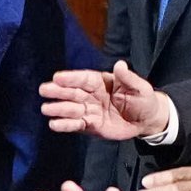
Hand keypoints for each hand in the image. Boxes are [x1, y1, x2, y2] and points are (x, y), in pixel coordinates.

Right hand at [40, 61, 170, 140]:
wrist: (146, 120)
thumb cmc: (143, 99)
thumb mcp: (140, 87)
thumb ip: (128, 78)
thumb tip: (120, 64)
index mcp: (101, 82)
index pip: (83, 79)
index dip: (71, 78)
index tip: (58, 77)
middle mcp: (91, 95)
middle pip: (72, 93)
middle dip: (58, 91)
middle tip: (44, 90)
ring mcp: (89, 111)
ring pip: (71, 109)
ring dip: (58, 109)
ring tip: (46, 109)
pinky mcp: (90, 126)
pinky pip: (76, 125)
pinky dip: (65, 125)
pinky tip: (53, 124)